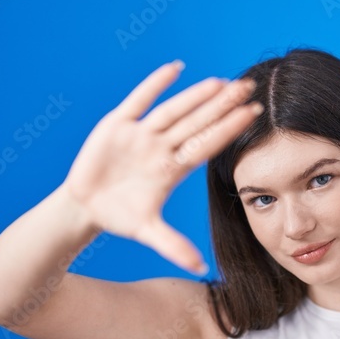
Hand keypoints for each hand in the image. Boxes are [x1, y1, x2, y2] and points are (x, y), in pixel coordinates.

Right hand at [62, 60, 262, 274]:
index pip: (207, 144)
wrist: (85, 207)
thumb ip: (174, 247)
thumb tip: (200, 270)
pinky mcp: (116, 125)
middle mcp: (161, 147)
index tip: (254, 113)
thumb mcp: (148, 231)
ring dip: (196, 95)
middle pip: (197, 122)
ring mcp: (141, 135)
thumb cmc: (119, 216)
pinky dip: (155, 84)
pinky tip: (176, 68)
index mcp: (172, 169)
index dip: (229, 129)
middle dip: (222, 106)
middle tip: (249, 86)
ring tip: (221, 81)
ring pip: (173, 110)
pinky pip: (138, 101)